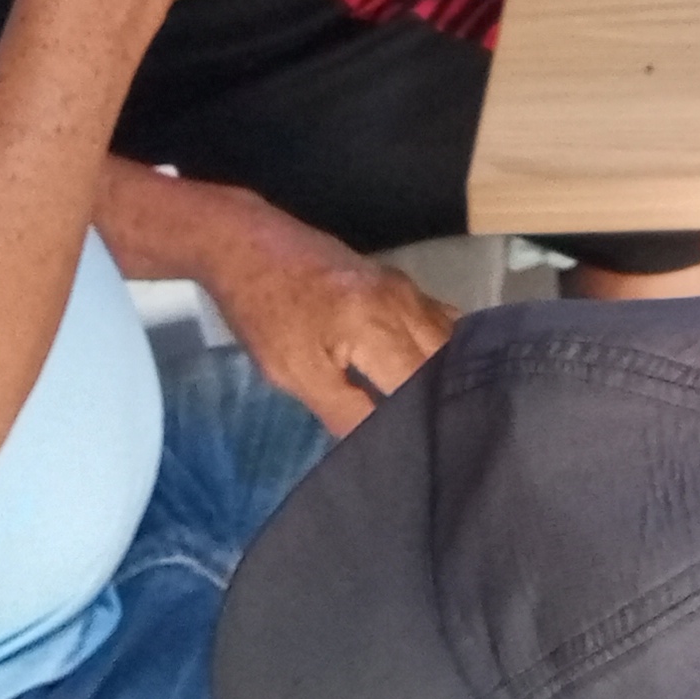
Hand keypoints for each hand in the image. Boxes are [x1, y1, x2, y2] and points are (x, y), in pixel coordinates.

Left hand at [202, 222, 457, 437]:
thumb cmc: (264, 313)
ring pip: (451, 339)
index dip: (424, 424)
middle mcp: (405, 303)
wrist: (248, 246)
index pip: (421, 389)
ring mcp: (407, 288)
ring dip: (450, 375)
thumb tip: (382, 446)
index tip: (425, 453)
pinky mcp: (400, 283)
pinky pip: (440, 320)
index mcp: (377, 328)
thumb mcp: (294, 374)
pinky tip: (436, 374)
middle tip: (443, 440)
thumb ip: (344, 412)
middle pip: (448, 362)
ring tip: (444, 414)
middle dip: (447, 402)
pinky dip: (444, 349)